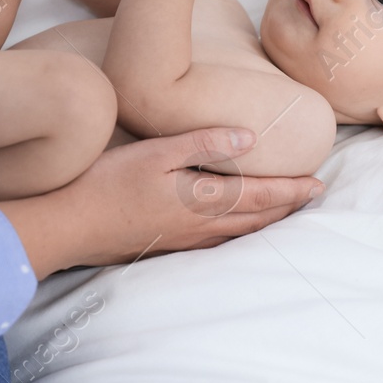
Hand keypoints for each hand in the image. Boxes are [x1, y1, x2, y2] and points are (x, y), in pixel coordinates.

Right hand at [0, 127, 322, 277]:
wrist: (66, 226)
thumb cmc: (105, 183)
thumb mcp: (154, 152)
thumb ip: (202, 142)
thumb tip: (250, 138)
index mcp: (200, 200)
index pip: (259, 195)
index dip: (290, 190)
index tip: (317, 184)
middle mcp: (197, 226)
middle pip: (255, 219)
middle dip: (286, 207)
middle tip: (311, 196)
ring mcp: (181, 239)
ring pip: (237, 234)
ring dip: (266, 223)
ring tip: (283, 212)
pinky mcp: (163, 244)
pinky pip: (215, 242)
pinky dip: (238, 234)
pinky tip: (233, 230)